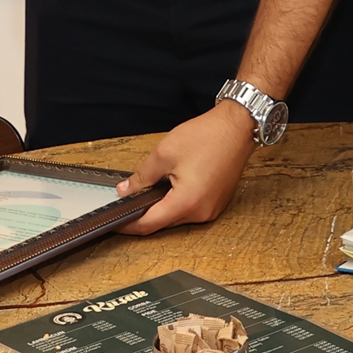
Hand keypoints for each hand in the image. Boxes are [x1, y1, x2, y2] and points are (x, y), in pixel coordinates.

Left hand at [115, 101, 259, 234]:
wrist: (237, 127)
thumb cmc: (208, 136)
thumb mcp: (164, 153)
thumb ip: (142, 177)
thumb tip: (126, 190)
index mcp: (187, 203)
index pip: (149, 224)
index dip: (128, 225)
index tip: (116, 222)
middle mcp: (201, 213)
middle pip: (163, 223)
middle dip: (144, 214)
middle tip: (127, 201)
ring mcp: (211, 210)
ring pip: (176, 217)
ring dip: (161, 207)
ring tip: (148, 190)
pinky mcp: (216, 203)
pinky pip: (190, 210)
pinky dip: (176, 203)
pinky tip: (170, 188)